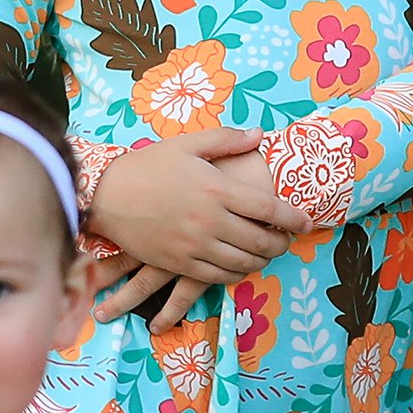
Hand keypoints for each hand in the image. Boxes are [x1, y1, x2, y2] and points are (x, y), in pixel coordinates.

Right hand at [88, 130, 307, 324]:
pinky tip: (241, 267)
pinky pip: (219, 276)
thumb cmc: (147, 167)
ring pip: (244, 262)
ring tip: (267, 253)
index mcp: (217, 188)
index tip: (307, 222)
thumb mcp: (187, 145)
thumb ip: (226, 139)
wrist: (105, 196)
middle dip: (282, 242)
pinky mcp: (180, 263)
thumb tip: (259, 135)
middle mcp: (211, 220)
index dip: (294, 217)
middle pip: (262, 240)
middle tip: (287, 239)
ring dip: (263, 260)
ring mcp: (195, 245)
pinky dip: (237, 274)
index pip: (269, 208)